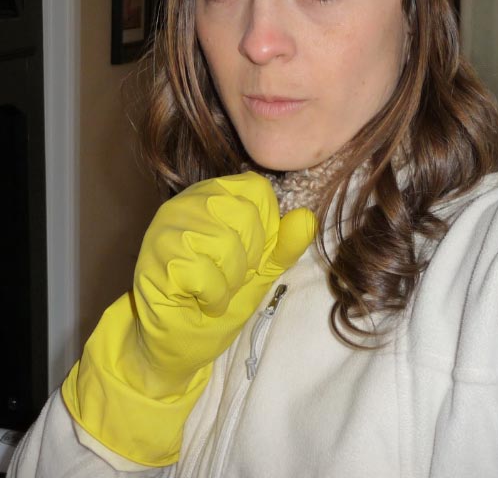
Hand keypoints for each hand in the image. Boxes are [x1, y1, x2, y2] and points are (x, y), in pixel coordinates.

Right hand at [62, 172, 315, 465]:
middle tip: (230, 277)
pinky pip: (203, 273)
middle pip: (245, 215)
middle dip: (248, 258)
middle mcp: (188, 201)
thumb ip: (285, 244)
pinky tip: (198, 301)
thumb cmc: (219, 298)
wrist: (179, 342)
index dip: (265, 228)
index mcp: (215, 195)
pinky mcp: (155, 257)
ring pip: (224, 244)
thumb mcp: (262, 270)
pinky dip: (211, 296)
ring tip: (214, 290)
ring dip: (228, 281)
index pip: (257, 189)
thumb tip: (307, 218)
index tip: (251, 256)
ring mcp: (167, 227)